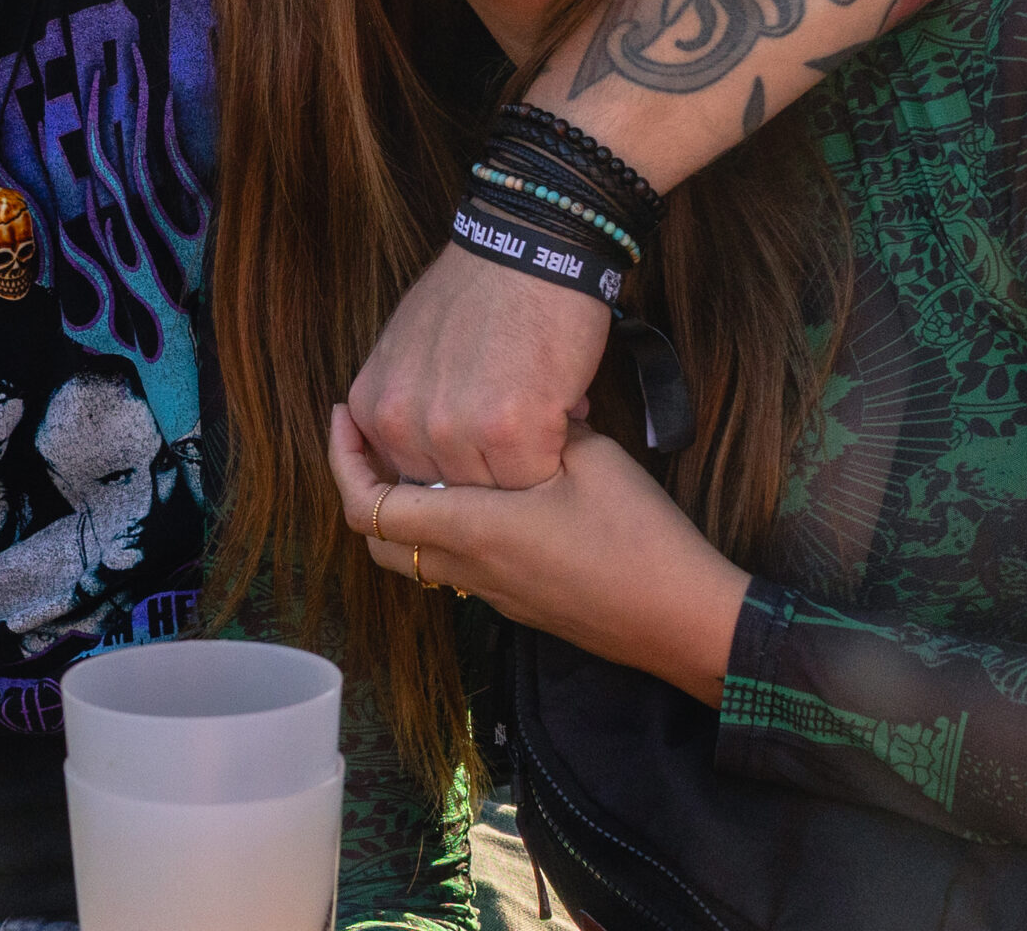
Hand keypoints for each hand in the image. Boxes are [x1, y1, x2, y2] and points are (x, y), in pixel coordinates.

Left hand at [330, 407, 748, 706]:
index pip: (372, 508)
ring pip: (415, 556)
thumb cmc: (639, 537)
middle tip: (367, 436)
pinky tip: (473, 490)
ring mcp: (493, 591)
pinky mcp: (518, 601)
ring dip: (400, 511)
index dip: (344, 461)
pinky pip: (454, 565)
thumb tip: (522, 405)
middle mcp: (470, 567)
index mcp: (474, 530)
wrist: (682, 620)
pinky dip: (440, 528)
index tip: (343, 416)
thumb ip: (540, 426)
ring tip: (415, 459)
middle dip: (359, 487)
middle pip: (378, 540)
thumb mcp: (591, 457)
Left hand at [347, 244, 609, 487]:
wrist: (527, 246)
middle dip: (488, 464)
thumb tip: (422, 455)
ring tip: (538, 410)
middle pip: (451, 492)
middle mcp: (402, 424)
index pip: (410, 480)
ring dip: (525, 460)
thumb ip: (405, 403)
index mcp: (373, 405)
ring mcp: (453, 431)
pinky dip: (556, 450)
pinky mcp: (511, 432)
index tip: (476, 434)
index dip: (453, 461)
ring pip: (496, 491)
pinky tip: (559, 406)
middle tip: (517, 420)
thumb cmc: (477, 290)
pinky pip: (536, 477)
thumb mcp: (407, 346)